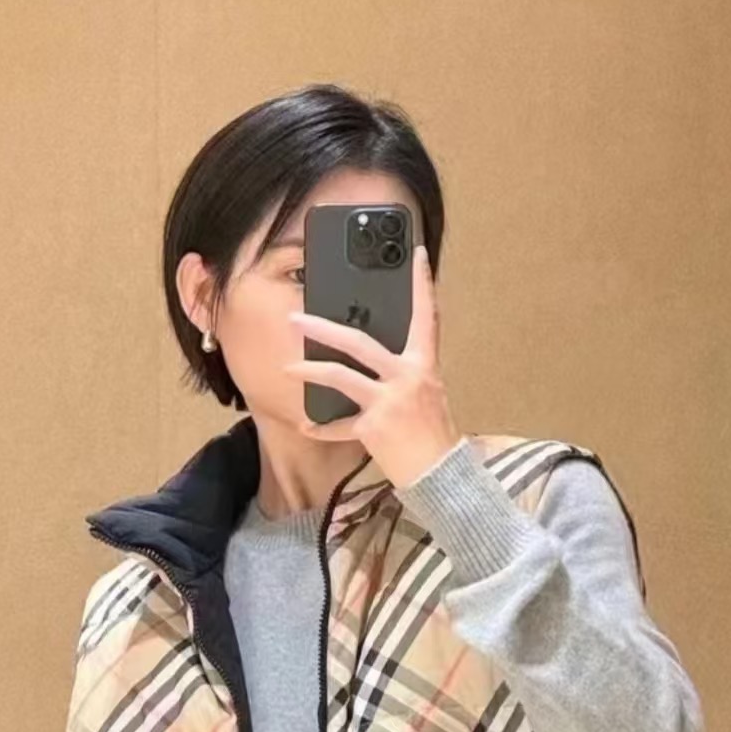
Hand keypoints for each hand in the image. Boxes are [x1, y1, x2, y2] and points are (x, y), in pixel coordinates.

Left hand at [284, 244, 463, 489]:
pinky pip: (341, 426)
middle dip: (323, 329)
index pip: (426, 317)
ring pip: (341, 378)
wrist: (443, 476)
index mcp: (424, 366)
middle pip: (360, 343)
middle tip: (296, 319)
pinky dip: (322, 428)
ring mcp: (389, 403)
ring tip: (288, 369)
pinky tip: (305, 426)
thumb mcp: (427, 395)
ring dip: (310, 371)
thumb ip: (404, 373)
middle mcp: (407, 378)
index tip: (416, 255)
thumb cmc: (434, 436)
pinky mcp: (375, 429)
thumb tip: (373, 357)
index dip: (422, 284)